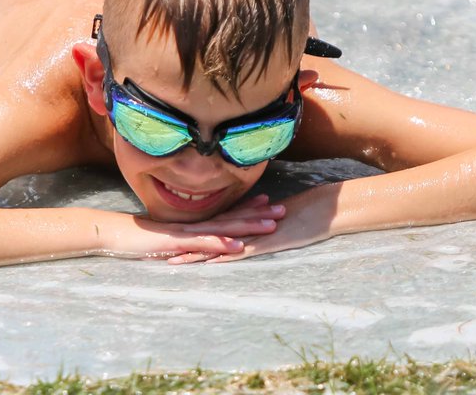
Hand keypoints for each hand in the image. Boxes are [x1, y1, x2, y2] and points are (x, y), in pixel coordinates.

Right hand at [99, 195, 284, 260]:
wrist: (109, 232)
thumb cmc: (133, 236)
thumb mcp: (162, 237)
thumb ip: (179, 237)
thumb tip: (191, 240)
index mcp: (190, 222)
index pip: (224, 212)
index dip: (246, 207)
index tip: (268, 201)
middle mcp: (192, 223)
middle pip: (230, 217)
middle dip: (257, 213)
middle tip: (283, 209)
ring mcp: (185, 231)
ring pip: (222, 227)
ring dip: (247, 226)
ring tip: (271, 224)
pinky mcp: (175, 242)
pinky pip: (202, 243)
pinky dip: (221, 243)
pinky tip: (237, 245)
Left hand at [173, 189, 335, 264]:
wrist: (320, 211)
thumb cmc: (301, 218)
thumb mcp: (272, 224)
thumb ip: (255, 227)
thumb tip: (244, 233)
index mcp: (240, 222)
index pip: (207, 228)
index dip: (186, 234)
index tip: (165, 240)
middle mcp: (240, 227)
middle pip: (204, 235)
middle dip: (180, 244)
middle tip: (155, 251)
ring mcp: (249, 236)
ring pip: (215, 245)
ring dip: (193, 254)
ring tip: (170, 262)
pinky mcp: (261, 244)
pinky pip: (237, 252)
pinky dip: (219, 258)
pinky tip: (204, 265)